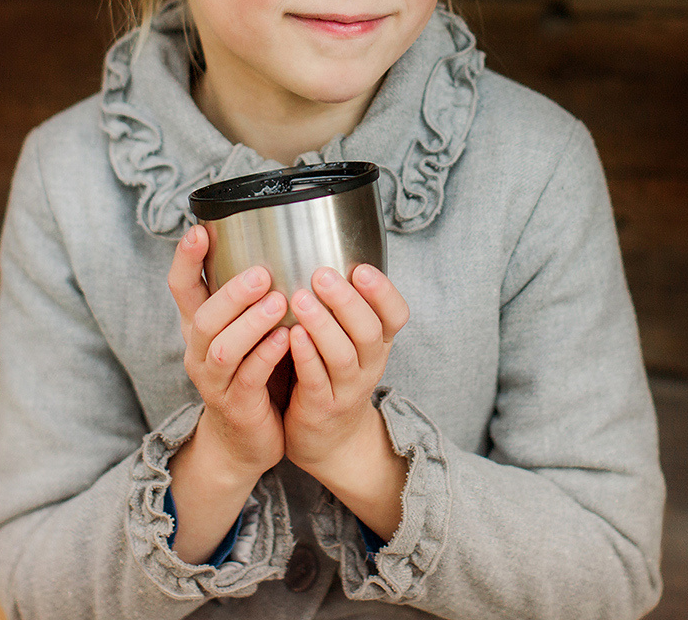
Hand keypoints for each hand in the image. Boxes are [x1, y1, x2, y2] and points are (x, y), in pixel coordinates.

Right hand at [166, 223, 289, 483]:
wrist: (247, 440)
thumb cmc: (254, 372)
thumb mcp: (245, 331)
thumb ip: (252, 297)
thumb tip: (278, 240)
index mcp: (199, 326)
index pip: (181, 288)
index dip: (185, 260)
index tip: (198, 229)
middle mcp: (199, 351)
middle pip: (203, 317)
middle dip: (230, 294)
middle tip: (261, 273)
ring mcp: (214, 381)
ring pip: (223, 349)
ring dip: (250, 324)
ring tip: (278, 303)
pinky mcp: (236, 405)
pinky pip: (249, 378)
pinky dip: (267, 355)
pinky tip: (287, 338)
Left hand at [283, 263, 409, 477]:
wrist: (330, 440)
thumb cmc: (332, 374)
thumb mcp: (349, 341)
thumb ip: (342, 305)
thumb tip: (320, 247)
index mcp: (378, 342)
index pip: (397, 314)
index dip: (383, 291)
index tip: (361, 268)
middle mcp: (370, 363)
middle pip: (368, 330)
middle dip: (347, 300)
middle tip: (321, 274)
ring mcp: (348, 388)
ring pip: (343, 355)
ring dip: (322, 325)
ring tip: (300, 300)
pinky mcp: (322, 407)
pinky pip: (316, 380)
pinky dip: (305, 356)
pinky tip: (291, 335)